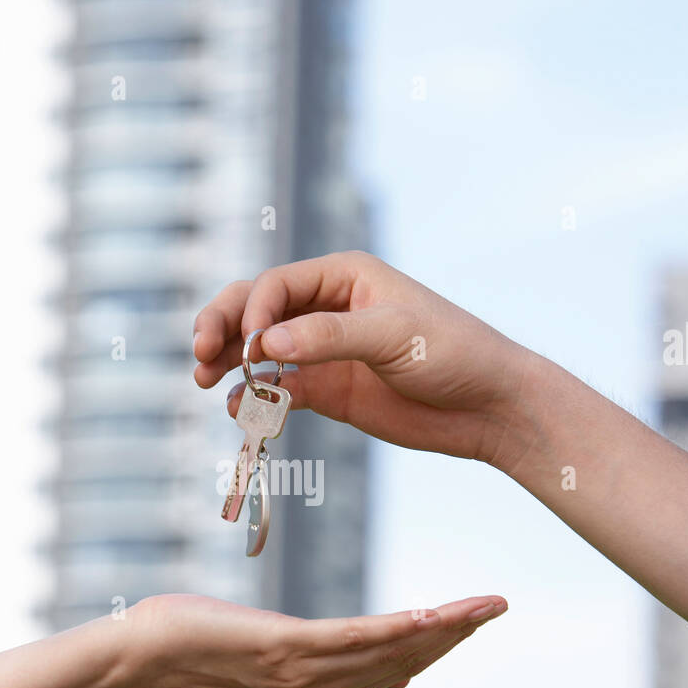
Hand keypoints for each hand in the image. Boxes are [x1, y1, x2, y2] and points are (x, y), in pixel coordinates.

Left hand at [128, 592, 507, 687]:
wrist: (148, 652)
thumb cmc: (205, 641)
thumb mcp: (278, 650)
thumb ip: (333, 659)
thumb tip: (393, 676)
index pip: (398, 668)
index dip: (441, 645)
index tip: (477, 621)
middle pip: (404, 661)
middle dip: (455, 635)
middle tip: (498, 607)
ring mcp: (306, 675)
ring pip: (388, 650)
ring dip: (439, 628)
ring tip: (481, 607)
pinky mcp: (286, 650)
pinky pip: (352, 640)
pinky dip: (394, 629)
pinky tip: (427, 615)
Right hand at [193, 250, 530, 465]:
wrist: (488, 407)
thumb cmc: (453, 353)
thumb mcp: (392, 336)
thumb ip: (328, 336)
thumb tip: (264, 342)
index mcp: (344, 275)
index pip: (275, 284)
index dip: (251, 312)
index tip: (250, 348)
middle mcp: (326, 308)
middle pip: (253, 309)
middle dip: (222, 328)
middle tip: (199, 356)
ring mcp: (323, 351)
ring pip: (257, 350)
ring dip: (227, 363)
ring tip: (204, 381)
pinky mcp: (328, 391)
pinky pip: (277, 390)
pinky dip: (254, 399)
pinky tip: (239, 411)